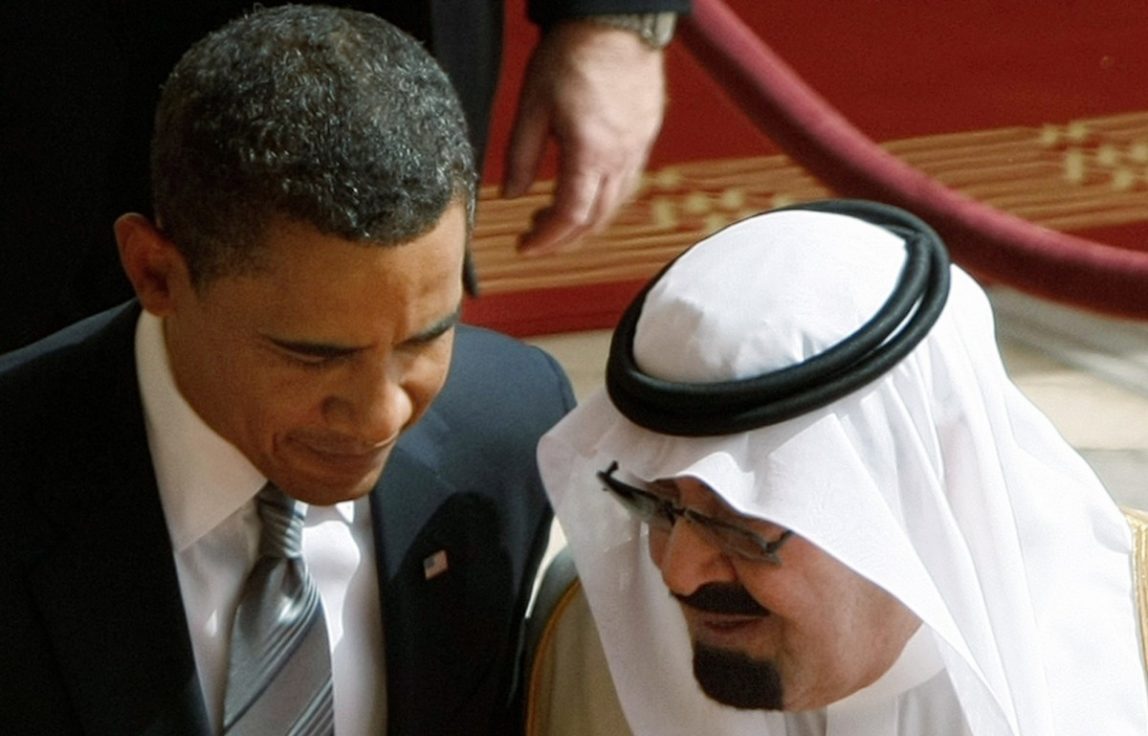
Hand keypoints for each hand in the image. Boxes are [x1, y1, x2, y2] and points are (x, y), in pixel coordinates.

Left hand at [503, 20, 667, 255]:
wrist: (615, 22)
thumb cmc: (574, 54)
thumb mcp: (532, 106)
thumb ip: (521, 156)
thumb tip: (513, 194)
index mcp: (591, 154)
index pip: (571, 217)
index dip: (547, 240)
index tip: (526, 246)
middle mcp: (620, 158)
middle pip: (596, 220)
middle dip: (565, 238)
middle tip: (536, 237)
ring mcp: (638, 149)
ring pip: (615, 205)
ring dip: (586, 221)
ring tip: (555, 218)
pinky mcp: (645, 137)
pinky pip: (627, 183)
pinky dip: (604, 199)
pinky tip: (584, 191)